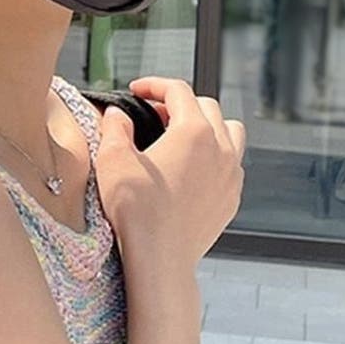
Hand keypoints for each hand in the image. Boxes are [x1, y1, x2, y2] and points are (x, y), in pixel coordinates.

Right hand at [92, 76, 245, 273]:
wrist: (160, 259)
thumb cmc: (136, 210)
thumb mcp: (113, 158)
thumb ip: (115, 126)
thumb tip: (118, 114)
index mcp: (194, 132)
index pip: (178, 90)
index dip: (153, 84)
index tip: (136, 90)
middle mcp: (221, 148)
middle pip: (207, 106)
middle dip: (179, 103)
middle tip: (153, 113)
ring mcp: (231, 175)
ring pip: (230, 132)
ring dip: (206, 125)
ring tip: (179, 136)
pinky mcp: (231, 199)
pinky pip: (231, 163)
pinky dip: (214, 155)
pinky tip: (189, 168)